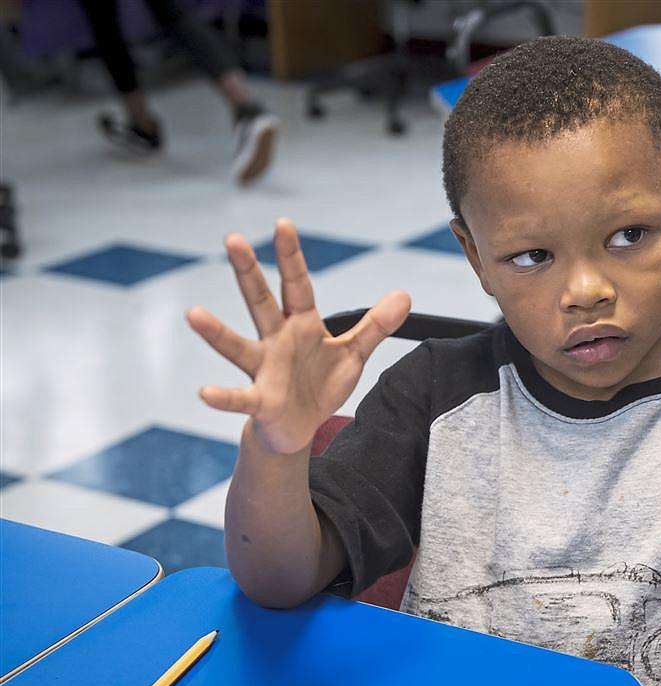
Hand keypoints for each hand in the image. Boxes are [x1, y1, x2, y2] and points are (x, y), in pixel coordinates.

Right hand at [187, 219, 411, 454]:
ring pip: (237, 346)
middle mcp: (277, 341)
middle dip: (249, 272)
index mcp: (301, 325)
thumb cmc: (320, 384)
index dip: (291, 256)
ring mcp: (264, 370)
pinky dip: (223, 397)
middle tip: (233, 239)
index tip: (283, 223)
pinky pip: (239, 398)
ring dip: (216, 332)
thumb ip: (376, 325)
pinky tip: (205, 393)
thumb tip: (405, 295)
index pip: (297, 284)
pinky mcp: (260, 401)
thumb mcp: (353, 353)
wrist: (299, 427)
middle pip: (261, 301)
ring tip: (194, 313)